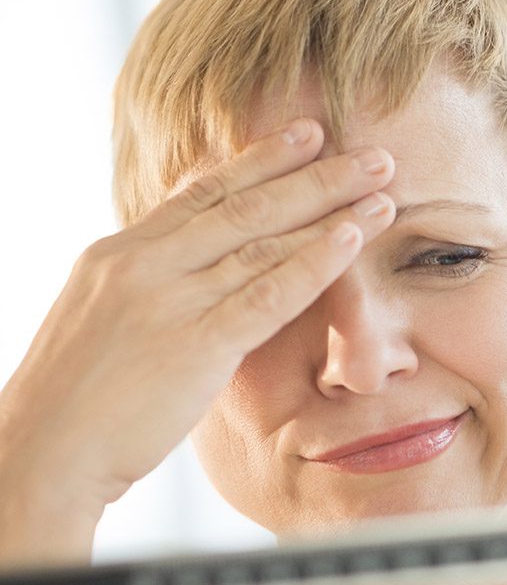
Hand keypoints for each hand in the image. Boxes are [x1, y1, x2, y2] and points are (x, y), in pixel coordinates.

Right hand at [0, 118, 395, 515]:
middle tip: (372, 152)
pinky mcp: (196, 343)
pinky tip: (352, 238)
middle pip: (244, 204)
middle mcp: (145, 263)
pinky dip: (315, 262)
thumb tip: (188, 282)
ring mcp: (170, 299)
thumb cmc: (74, 402)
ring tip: (383, 184)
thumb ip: (150, 294)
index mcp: (121, 254)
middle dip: (314, 173)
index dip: (261, 161)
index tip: (306, 135)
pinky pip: (268, 294)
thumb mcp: (106, 324)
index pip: (202, 193)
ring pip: (264, 239)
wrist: (44, 449)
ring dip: (331, 208)